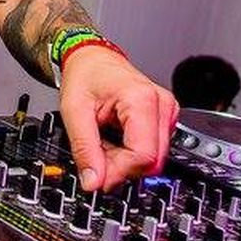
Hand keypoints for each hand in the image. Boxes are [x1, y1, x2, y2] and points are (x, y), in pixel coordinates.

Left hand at [58, 45, 178, 191]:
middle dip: (121, 167)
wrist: (92, 58)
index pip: (143, 155)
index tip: (97, 176)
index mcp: (142, 99)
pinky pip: (152, 150)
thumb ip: (84, 149)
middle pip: (151, 161)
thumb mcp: (73, 111)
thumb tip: (93, 182)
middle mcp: (162, 105)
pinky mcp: (165, 119)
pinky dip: (131, 152)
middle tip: (96, 154)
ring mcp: (167, 112)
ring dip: (125, 160)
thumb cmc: (84, 75)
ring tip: (104, 140)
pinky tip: (116, 138)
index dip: (119, 172)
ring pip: (153, 159)